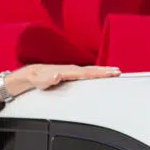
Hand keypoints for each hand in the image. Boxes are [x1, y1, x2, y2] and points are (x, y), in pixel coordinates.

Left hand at [0, 64, 120, 98]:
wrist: (31, 75)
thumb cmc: (36, 79)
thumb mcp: (40, 81)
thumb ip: (49, 79)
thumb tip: (58, 76)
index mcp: (67, 71)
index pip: (86, 72)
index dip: (99, 73)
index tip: (111, 72)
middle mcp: (70, 69)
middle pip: (91, 70)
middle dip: (105, 71)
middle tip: (119, 71)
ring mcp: (71, 71)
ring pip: (90, 71)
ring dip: (102, 72)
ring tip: (115, 72)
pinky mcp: (71, 74)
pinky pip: (86, 74)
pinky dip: (95, 74)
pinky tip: (101, 76)